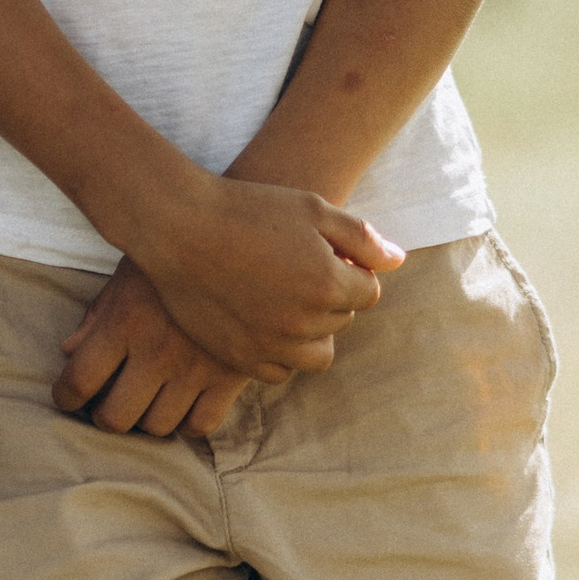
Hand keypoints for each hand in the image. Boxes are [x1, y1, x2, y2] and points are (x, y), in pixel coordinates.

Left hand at [53, 260, 248, 438]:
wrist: (244, 239)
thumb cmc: (176, 251)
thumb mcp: (127, 272)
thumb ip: (97, 314)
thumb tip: (69, 351)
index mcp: (124, 322)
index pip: (79, 380)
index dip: (65, 396)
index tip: (66, 398)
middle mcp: (156, 351)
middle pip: (115, 417)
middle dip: (104, 417)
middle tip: (106, 406)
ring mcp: (195, 368)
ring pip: (158, 426)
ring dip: (146, 419)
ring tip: (146, 402)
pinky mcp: (230, 375)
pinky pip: (201, 423)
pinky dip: (187, 421)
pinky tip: (183, 403)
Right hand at [129, 173, 402, 381]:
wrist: (180, 228)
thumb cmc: (248, 209)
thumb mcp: (311, 208)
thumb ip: (361, 238)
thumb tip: (398, 261)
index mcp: (327, 283)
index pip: (369, 292)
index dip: (352, 269)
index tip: (325, 252)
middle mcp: (303, 322)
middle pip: (343, 319)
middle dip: (332, 295)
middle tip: (297, 266)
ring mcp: (271, 345)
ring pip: (317, 353)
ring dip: (313, 330)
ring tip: (287, 297)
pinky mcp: (242, 359)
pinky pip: (281, 371)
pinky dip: (282, 352)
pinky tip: (266, 321)